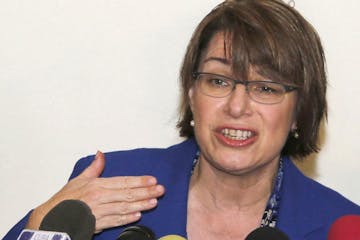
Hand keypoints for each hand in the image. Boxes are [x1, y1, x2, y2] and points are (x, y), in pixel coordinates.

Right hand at [26, 151, 164, 232]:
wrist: (52, 218)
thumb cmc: (66, 199)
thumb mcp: (79, 179)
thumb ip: (94, 167)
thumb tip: (101, 154)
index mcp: (97, 185)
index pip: (123, 181)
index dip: (139, 181)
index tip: (152, 180)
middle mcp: (100, 198)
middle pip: (127, 194)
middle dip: (146, 192)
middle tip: (160, 190)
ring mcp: (99, 212)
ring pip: (124, 207)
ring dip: (140, 204)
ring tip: (154, 202)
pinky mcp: (98, 224)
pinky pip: (115, 221)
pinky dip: (127, 219)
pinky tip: (138, 216)